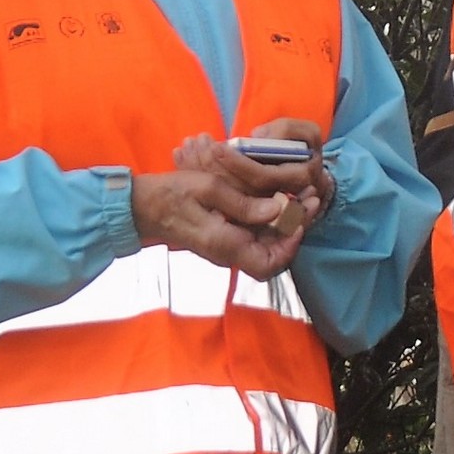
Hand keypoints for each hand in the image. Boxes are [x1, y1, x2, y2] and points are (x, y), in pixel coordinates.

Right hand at [131, 121, 327, 278]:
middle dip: (296, 228)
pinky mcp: (226, 237)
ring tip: (303, 192)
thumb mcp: (208, 190)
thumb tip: (278, 210)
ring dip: (288, 221)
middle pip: (274, 255)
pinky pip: (256, 235)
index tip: (300, 216)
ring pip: (268, 244)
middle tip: (311, 197)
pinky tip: (281, 196)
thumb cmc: (172, 195)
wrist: (143, 207)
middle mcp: (229, 254)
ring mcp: (228, 247)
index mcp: (225, 246)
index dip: (291, 244)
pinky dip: (272, 218)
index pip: (269, 264)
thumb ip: (244, 204)